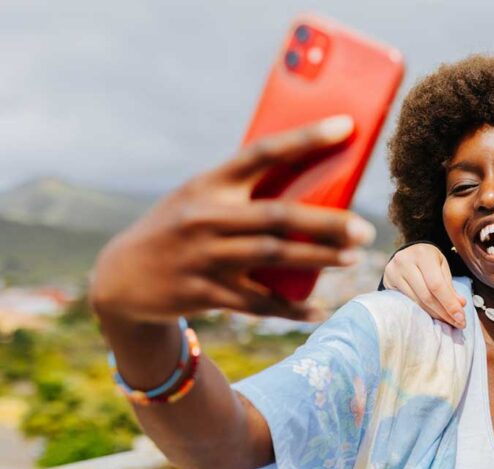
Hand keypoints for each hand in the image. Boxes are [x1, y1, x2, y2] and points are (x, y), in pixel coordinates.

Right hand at [89, 115, 374, 323]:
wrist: (122, 278)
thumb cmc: (180, 228)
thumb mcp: (200, 199)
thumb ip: (243, 191)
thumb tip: (315, 182)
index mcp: (210, 183)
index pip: (263, 152)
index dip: (306, 138)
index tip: (346, 127)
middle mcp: (207, 217)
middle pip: (279, 215)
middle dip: (327, 222)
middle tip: (365, 228)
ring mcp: (205, 256)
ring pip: (274, 257)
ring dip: (318, 259)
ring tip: (354, 259)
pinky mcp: (205, 293)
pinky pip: (259, 303)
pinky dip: (291, 308)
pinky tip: (320, 309)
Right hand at [382, 243, 465, 327]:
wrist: (407, 254)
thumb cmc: (428, 260)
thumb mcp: (442, 267)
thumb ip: (450, 286)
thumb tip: (460, 305)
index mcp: (423, 254)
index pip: (437, 284)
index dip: (449, 304)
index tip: (461, 318)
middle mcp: (404, 261)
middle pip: (426, 295)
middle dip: (443, 312)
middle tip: (457, 324)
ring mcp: (393, 272)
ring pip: (416, 302)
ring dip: (434, 315)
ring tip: (447, 321)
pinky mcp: (387, 282)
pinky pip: (407, 303)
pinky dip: (422, 312)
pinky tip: (432, 316)